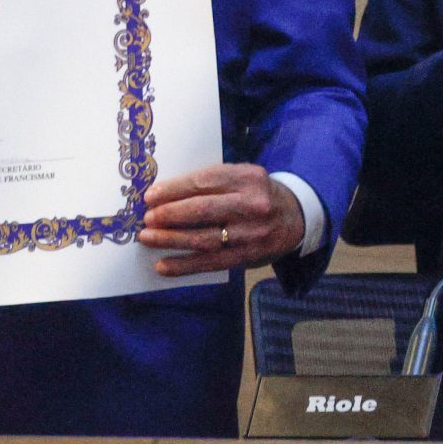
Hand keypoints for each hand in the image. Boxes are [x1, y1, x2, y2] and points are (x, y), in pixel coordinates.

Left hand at [138, 164, 302, 276]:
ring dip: (171, 239)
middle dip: (170, 215)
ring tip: (148, 238)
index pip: (205, 181)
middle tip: (147, 218)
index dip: (175, 189)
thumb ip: (212, 183)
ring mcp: (251, 233)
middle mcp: (252, 204)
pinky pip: (211, 262)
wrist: (295, 218)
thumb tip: (165, 195)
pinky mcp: (248, 256)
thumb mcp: (242, 178)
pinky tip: (163, 266)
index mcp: (248, 177)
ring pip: (204, 238)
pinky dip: (184, 265)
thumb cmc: (257, 194)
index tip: (151, 196)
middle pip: (203, 209)